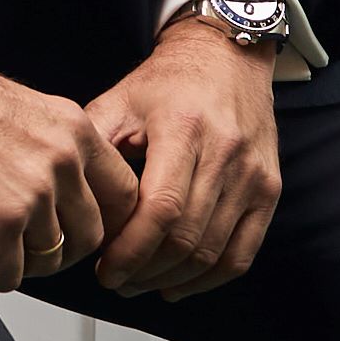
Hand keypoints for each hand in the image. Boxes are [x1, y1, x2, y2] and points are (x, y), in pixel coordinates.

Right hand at [0, 50, 138, 293]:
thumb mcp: (38, 112)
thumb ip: (65, 152)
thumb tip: (76, 200)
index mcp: (79, 133)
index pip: (126, 195)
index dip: (109, 223)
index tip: (84, 233)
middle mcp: (65, 162)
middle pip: (91, 237)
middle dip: (61, 251)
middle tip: (27, 247)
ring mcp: (36, 193)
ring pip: (49, 260)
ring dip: (17, 260)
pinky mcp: (2, 220)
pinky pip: (9, 275)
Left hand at [85, 13, 281, 303]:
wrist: (227, 58)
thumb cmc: (168, 83)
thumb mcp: (118, 102)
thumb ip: (92, 150)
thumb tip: (70, 204)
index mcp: (183, 127)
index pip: (160, 209)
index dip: (130, 250)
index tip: (104, 267)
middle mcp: (225, 151)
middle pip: (185, 238)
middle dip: (144, 271)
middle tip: (115, 279)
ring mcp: (253, 173)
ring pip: (212, 252)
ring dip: (171, 279)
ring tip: (139, 282)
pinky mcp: (269, 189)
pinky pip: (242, 254)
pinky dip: (208, 279)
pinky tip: (178, 283)